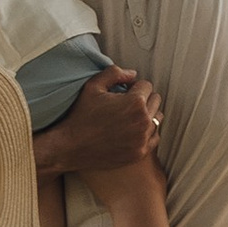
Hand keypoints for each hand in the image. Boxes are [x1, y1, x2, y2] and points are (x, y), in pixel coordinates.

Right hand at [33, 66, 160, 174]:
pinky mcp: (140, 153)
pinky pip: (154, 137)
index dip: (133, 86)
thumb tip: (133, 74)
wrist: (70, 147)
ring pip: (157, 119)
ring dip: (147, 115)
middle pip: (155, 100)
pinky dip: (147, 132)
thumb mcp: (93, 86)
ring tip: (129, 117)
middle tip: (125, 104)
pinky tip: (132, 130)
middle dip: (143, 98)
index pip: (147, 86)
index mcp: (135, 102)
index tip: (122, 93)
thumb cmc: (81, 115)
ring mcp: (143, 139)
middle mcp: (143, 121)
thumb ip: (115, 73)